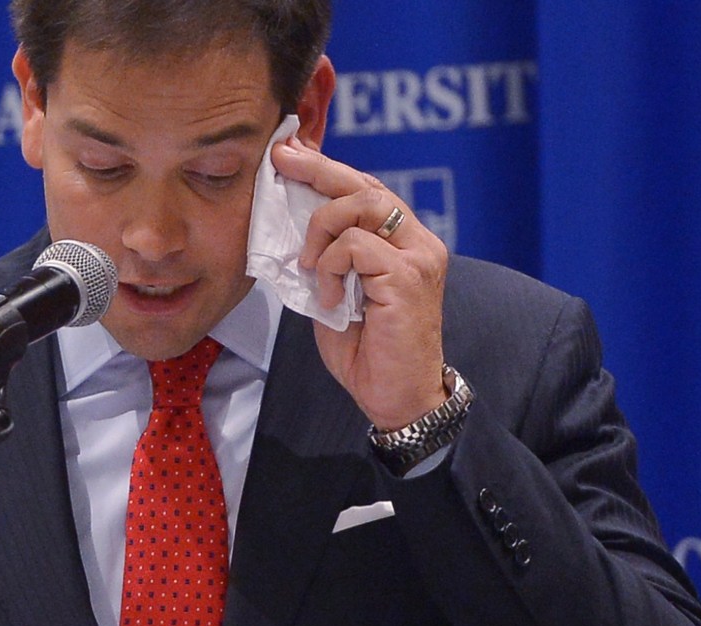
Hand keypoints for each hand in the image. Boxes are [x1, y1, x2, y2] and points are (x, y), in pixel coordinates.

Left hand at [270, 137, 448, 429]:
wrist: (397, 398)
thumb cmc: (368, 351)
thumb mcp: (336, 292)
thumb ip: (327, 257)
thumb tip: (290, 222)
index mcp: (404, 242)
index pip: (365, 189)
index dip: (327, 168)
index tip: (289, 152)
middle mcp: (418, 242)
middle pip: (365, 184)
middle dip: (317, 168)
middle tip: (281, 160)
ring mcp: (418, 257)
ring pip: (361, 204)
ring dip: (321, 230)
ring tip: (309, 265)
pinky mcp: (408, 278)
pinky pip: (356, 246)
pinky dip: (330, 267)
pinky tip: (330, 298)